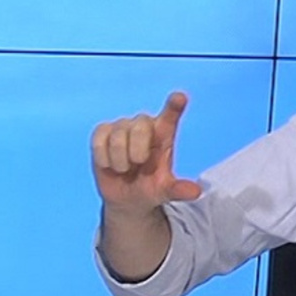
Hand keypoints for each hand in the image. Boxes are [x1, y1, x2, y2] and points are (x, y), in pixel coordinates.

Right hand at [91, 92, 200, 216]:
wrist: (127, 198)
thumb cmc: (150, 188)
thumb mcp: (165, 191)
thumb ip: (178, 189)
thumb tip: (196, 192)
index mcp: (165, 135)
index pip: (171, 115)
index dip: (174, 105)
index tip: (180, 97)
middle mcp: (145, 125)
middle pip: (141, 124)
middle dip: (138, 150)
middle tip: (139, 164)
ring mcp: (123, 126)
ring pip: (118, 135)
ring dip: (120, 160)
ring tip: (125, 169)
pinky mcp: (103, 132)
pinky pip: (99, 139)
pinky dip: (104, 157)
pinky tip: (110, 165)